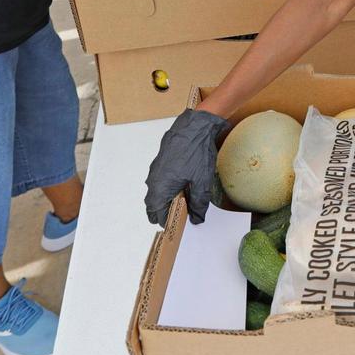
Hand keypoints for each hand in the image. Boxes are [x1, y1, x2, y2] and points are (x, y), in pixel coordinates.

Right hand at [145, 108, 232, 225]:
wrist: (194, 126)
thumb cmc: (195, 152)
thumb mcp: (201, 181)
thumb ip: (198, 202)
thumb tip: (197, 218)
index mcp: (160, 188)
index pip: (157, 213)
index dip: (166, 222)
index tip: (176, 227)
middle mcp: (153, 179)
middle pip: (154, 203)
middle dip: (164, 212)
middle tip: (178, 217)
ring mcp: (155, 169)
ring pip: (156, 191)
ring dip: (166, 199)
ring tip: (183, 202)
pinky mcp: (161, 161)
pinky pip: (159, 180)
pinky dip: (167, 187)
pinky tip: (182, 186)